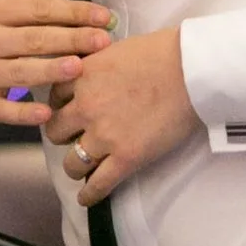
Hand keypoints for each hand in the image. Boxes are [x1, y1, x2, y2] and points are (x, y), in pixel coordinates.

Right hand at [0, 0, 116, 131]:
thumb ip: (28, 15)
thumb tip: (83, 16)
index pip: (39, 9)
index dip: (74, 12)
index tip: (104, 18)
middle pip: (34, 38)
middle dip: (72, 38)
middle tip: (103, 41)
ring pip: (20, 71)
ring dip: (52, 69)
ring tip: (80, 67)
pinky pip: (2, 110)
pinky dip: (24, 113)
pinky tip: (47, 113)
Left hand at [44, 27, 194, 204]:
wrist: (191, 69)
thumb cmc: (164, 52)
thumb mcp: (117, 48)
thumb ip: (98, 64)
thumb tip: (96, 73)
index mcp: (82, 77)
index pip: (54, 97)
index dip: (60, 106)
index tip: (68, 111)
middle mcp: (86, 107)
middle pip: (56, 131)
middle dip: (64, 135)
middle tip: (76, 137)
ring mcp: (104, 135)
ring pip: (72, 162)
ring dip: (75, 166)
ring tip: (82, 168)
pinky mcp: (126, 157)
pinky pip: (98, 183)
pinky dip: (89, 194)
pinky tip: (86, 198)